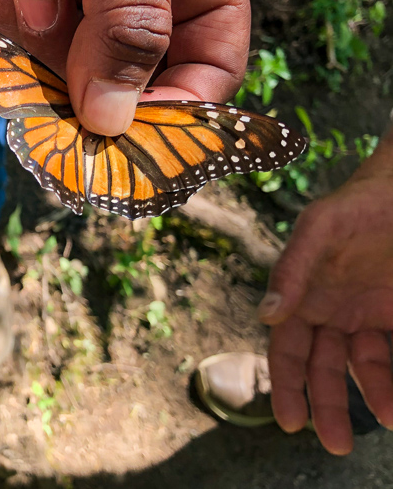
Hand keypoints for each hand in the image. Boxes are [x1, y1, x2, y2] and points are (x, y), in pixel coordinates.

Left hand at [0, 0, 252, 135]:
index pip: (204, 74)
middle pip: (123, 80)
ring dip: (39, 35)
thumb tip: (113, 120)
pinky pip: (19, 20)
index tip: (128, 142)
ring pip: (62, 57)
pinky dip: (11, 1)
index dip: (173, 117)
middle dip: (84, 86)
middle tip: (51, 101)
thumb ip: (130, 24)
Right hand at [262, 133, 392, 453]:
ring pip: (363, 366)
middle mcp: (329, 311)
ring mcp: (365, 313)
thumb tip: (266, 316)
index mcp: (301, 296)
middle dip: (326, 406)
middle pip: (321, 368)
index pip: (287, 350)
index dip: (286, 384)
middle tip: (337, 444)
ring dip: (371, 394)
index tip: (290, 421)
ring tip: (389, 417)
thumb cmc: (356, 202)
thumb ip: (292, 269)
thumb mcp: (320, 229)